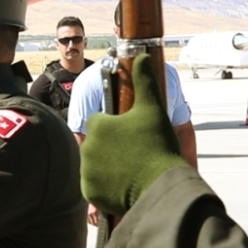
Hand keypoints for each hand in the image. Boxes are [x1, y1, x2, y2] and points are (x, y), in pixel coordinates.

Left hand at [80, 58, 186, 216]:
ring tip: (129, 167)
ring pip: (95, 163)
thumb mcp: (153, 109)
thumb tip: (141, 55)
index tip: (131, 134)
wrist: (161, 185)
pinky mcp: (89, 192)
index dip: (115, 126)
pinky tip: (122, 181)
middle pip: (97, 143)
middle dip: (111, 146)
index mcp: (98, 125)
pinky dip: (105, 184)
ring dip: (107, 164)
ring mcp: (86, 171)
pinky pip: (94, 184)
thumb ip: (144, 80)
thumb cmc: (158, 146)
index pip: (100, 121)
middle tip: (132, 152)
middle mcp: (87, 147)